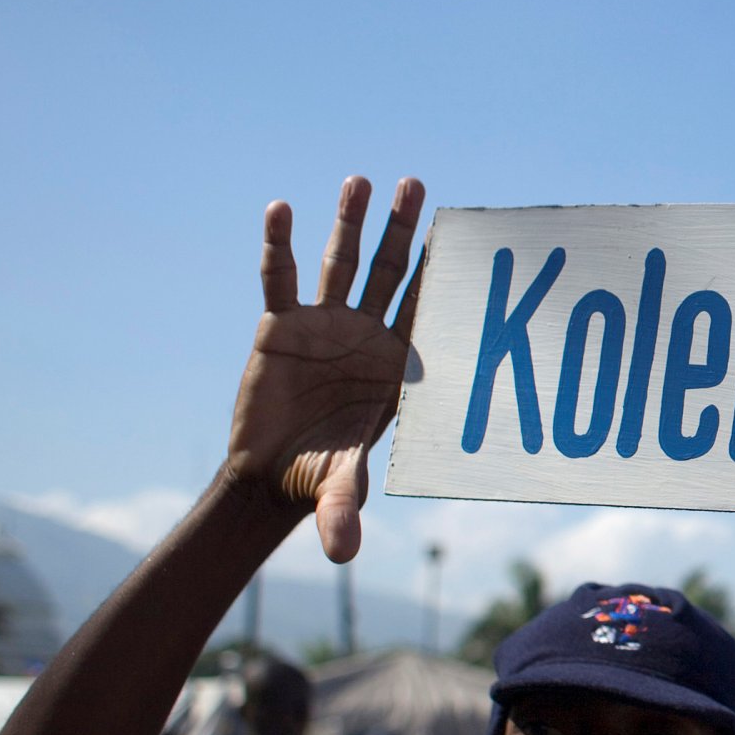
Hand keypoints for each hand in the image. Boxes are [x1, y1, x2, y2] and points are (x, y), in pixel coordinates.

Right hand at [227, 176, 426, 561]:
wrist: (271, 475)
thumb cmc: (319, 478)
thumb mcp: (334, 488)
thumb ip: (343, 510)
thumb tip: (343, 554)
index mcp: (393, 366)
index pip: (425, 311)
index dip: (441, 276)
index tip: (463, 236)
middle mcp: (364, 337)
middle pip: (391, 272)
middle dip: (404, 231)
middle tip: (418, 185)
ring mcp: (324, 326)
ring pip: (341, 264)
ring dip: (350, 223)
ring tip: (361, 180)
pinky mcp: (280, 326)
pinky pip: (279, 278)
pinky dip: (278, 244)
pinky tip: (280, 208)